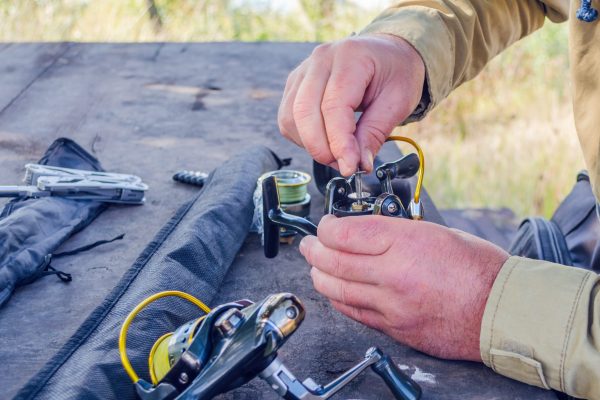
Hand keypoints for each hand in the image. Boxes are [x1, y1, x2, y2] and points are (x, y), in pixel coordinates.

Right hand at [278, 34, 424, 175]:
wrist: (389, 53)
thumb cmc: (396, 72)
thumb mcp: (398, 102)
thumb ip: (374, 133)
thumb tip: (357, 165)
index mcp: (350, 57)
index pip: (333, 107)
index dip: (338, 143)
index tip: (349, 167)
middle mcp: (320, 60)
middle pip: (304, 112)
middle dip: (321, 148)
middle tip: (344, 165)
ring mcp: (304, 71)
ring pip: (290, 118)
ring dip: (310, 145)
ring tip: (337, 153)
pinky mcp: (295, 85)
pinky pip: (287, 118)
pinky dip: (302, 138)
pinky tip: (325, 141)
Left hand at [299, 215, 508, 360]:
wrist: (501, 310)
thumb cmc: (477, 268)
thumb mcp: (435, 232)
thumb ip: (394, 233)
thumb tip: (362, 233)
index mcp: (406, 243)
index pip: (346, 233)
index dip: (326, 228)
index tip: (325, 226)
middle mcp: (394, 275)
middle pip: (333, 261)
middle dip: (313, 250)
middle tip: (308, 245)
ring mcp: (392, 305)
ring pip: (337, 289)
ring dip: (319, 275)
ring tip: (315, 266)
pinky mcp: (395, 328)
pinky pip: (354, 312)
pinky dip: (338, 298)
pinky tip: (334, 290)